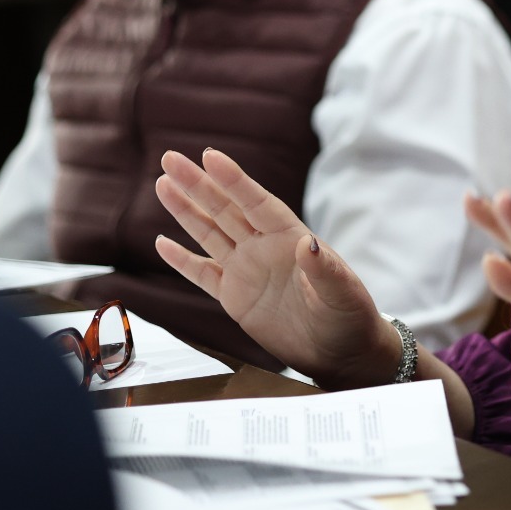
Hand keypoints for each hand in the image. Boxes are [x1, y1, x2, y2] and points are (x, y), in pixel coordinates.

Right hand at [153, 148, 399, 388]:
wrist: (341, 353)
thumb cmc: (349, 317)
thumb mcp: (342, 293)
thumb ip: (325, 270)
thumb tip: (310, 244)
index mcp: (290, 238)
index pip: (257, 203)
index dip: (233, 180)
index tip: (210, 157)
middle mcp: (264, 248)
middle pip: (225, 209)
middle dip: (198, 184)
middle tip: (170, 158)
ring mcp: (247, 270)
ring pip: (209, 234)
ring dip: (185, 211)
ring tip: (163, 184)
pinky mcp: (235, 297)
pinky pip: (203, 275)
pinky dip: (182, 261)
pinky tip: (162, 243)